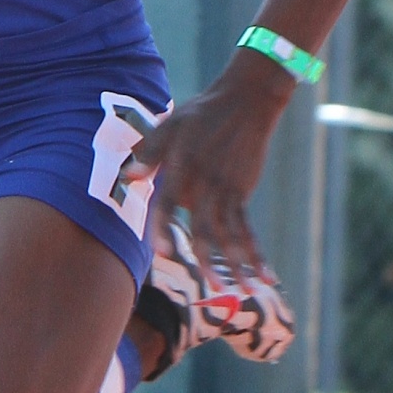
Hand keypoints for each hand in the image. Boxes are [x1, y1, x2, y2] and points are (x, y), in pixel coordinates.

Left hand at [121, 54, 292, 279]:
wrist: (246, 102)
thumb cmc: (201, 114)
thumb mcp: (170, 125)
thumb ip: (149, 152)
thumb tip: (128, 176)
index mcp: (183, 167)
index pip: (170, 203)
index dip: (165, 228)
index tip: (163, 253)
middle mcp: (206, 182)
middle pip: (206, 226)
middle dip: (208, 258)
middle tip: (209, 286)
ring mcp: (228, 189)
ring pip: (231, 233)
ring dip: (236, 263)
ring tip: (239, 290)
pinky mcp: (242, 192)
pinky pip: (248, 229)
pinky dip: (255, 253)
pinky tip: (263, 276)